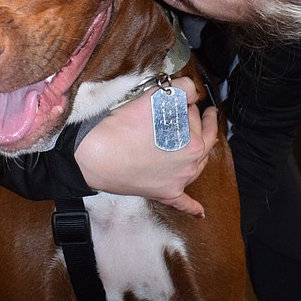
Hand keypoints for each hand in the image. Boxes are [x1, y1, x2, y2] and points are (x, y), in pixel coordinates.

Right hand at [75, 76, 217, 216]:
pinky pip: (183, 203)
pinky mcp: (164, 194)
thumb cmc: (124, 128)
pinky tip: (200, 212)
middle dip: (202, 125)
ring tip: (201, 142)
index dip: (190, 105)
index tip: (185, 101)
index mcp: (193, 142)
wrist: (97, 156)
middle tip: (202, 114)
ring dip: (201, 153)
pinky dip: (192, 207)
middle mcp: (190, 165)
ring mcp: (178, 182)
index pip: (197, 117)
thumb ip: (182, 88)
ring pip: (198, 167)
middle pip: (203, 141)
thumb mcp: (155, 97)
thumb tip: (193, 91)